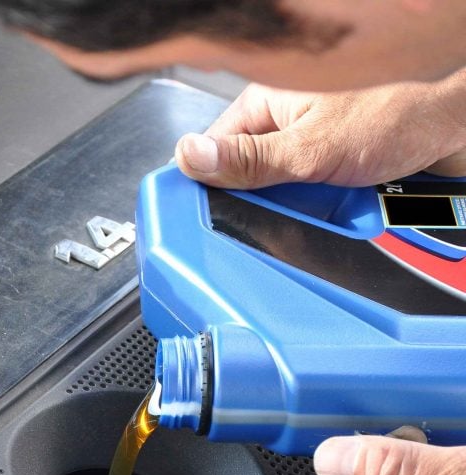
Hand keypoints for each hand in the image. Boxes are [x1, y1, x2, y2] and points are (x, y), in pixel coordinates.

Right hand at [175, 74, 465, 189]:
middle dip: (272, 206)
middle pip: (248, 184)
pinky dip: (332, 213)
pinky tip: (350, 206)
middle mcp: (284, 124)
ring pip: (283, 200)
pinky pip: (315, 205)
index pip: (212, 153)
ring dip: (308, 213)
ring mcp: (309, 147)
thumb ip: (248, 160)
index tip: (210, 216)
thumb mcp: (311, 147)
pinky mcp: (333, 169)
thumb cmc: (400, 111)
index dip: (210, 187)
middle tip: (296, 207)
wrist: (459, 124)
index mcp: (265, 104)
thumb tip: (189, 158)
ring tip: (336, 202)